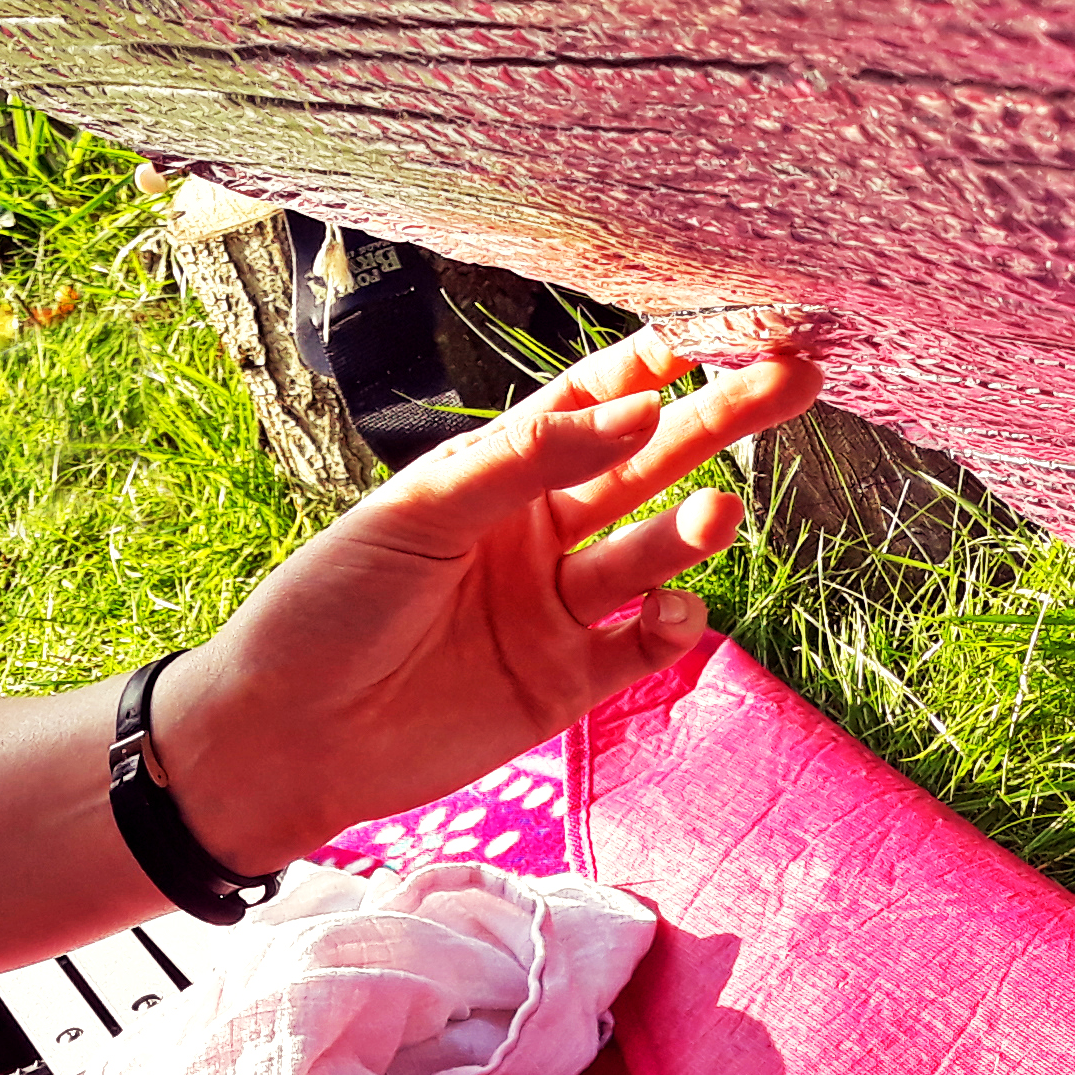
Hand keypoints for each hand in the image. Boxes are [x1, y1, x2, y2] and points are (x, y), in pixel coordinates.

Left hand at [149, 327, 824, 866]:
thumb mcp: (418, 516)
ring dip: (690, 532)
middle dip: (717, 423)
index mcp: (491, 478)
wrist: (281, 740)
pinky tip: (673, 612)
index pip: (586, 407)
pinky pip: (641, 648)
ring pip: (650, 555)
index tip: (713, 334)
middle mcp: (533, 535)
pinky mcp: (564, 685)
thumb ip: (526, 462)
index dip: (648, 371)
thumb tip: (639, 406)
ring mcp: (554, 611)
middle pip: (645, 466)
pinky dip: (670, 627)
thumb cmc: (326, 610)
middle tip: (793, 378)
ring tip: (718, 512)